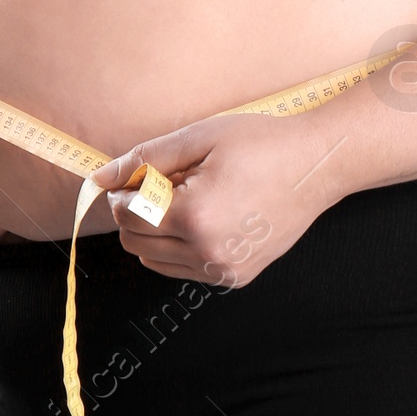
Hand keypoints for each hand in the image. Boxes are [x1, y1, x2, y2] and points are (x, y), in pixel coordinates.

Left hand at [90, 114, 336, 289]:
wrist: (316, 165)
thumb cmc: (261, 143)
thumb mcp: (198, 138)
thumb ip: (145, 159)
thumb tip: (99, 178)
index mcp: (195, 216)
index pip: (128, 215)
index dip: (126, 191)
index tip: (143, 173)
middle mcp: (208, 252)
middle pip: (135, 242)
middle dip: (138, 212)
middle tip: (167, 183)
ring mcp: (224, 269)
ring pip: (154, 261)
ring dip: (157, 231)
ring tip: (188, 199)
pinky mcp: (235, 277)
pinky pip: (183, 269)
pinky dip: (179, 246)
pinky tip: (204, 216)